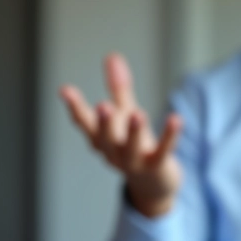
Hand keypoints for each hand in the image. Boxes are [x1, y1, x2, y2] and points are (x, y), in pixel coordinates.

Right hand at [60, 53, 182, 217]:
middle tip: (102, 106)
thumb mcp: (125, 114)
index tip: (65, 90)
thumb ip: (118, 88)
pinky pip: (163, 151)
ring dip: (133, 133)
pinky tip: (175, 119)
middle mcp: (112, 152)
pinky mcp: (157, 166)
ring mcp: (134, 162)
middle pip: (104, 139)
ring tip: (138, 114)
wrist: (153, 184)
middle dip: (104, 123)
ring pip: (130, 149)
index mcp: (101, 139)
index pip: (84, 123)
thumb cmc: (135, 145)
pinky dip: (169, 136)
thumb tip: (111, 56)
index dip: (74, 107)